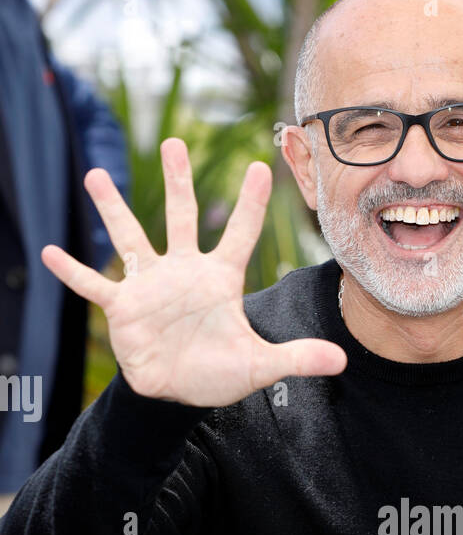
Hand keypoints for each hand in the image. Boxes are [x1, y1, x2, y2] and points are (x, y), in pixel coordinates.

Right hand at [41, 138, 345, 406]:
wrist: (177, 392)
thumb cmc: (217, 371)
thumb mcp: (260, 366)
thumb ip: (297, 358)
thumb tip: (341, 360)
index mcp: (219, 280)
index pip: (239, 234)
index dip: (250, 203)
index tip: (262, 166)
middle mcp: (182, 272)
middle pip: (181, 217)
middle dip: (178, 181)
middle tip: (174, 142)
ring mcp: (150, 286)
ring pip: (130, 238)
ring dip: (112, 209)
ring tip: (95, 175)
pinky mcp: (123, 308)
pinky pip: (93, 286)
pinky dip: (72, 272)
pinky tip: (49, 252)